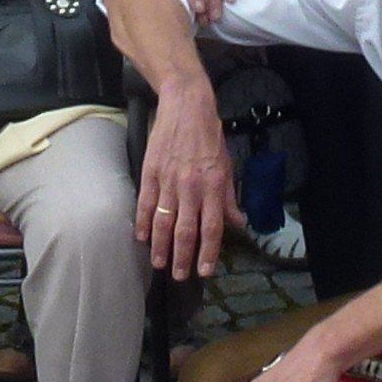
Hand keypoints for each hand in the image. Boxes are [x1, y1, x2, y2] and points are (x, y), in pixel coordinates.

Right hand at [132, 78, 234, 281]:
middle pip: (186, 230)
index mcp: (214, 185)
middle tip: (179, 276)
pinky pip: (146, 204)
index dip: (209, 252)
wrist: (186, 105)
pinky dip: (144, 223)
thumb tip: (238, 223)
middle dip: (183, 257)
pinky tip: (142, 238)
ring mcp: (169, 180)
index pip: (212, 227)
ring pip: (164, 222)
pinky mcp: (151, 172)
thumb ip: (229, 198)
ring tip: (159, 264)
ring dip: (161, 247)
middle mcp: (192, 186)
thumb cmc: (210, 135)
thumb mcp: (227, 165)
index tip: (206, 271)